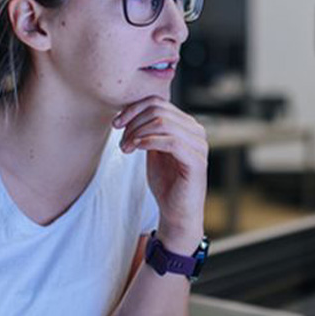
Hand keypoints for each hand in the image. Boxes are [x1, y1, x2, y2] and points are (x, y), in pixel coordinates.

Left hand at [113, 96, 207, 252]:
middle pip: (159, 110)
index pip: (158, 102)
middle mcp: (196, 131)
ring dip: (137, 133)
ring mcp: (198, 145)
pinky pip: (171, 142)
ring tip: (126, 148)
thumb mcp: (153, 150)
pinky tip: (136, 149)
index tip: (116, 123)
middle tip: (121, 141)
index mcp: (186, 125)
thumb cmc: (166, 183)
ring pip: (164, 123)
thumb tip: (130, 112)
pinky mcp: (196, 161)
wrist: (177, 212)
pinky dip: (148, 141)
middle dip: (133, 122)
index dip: (133, 109)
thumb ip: (148, 131)